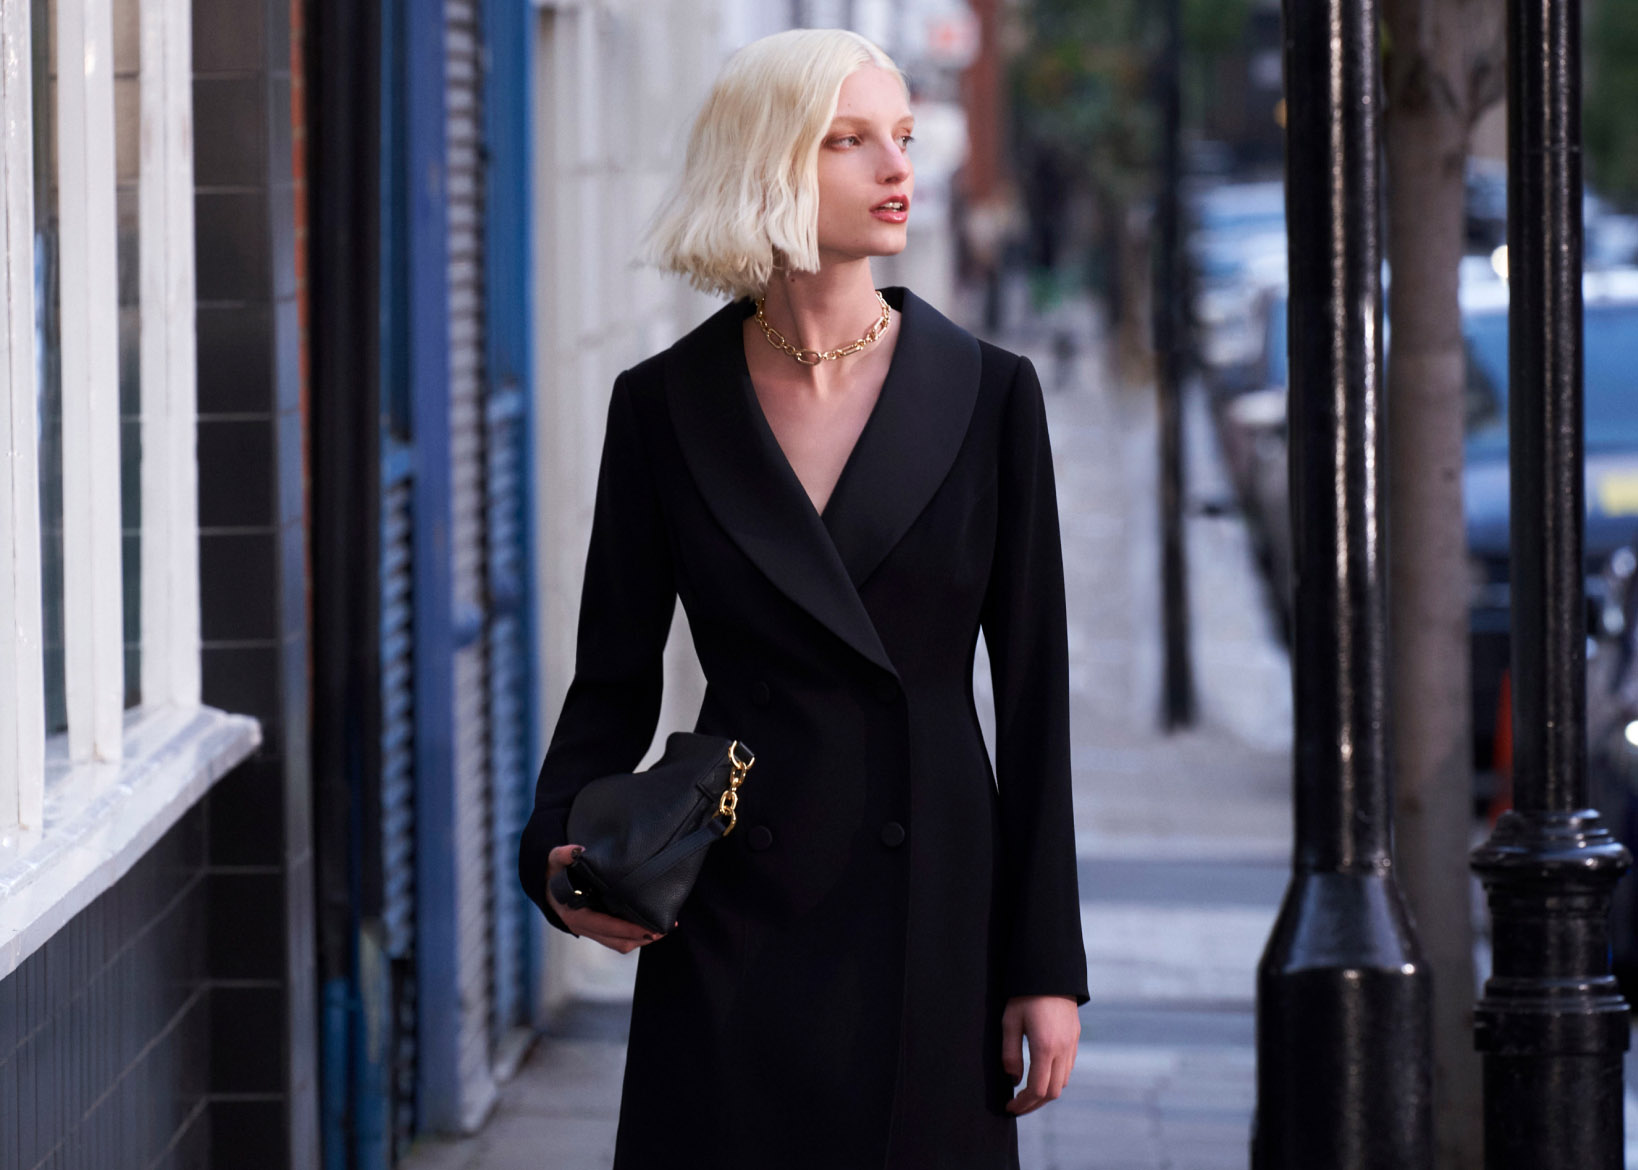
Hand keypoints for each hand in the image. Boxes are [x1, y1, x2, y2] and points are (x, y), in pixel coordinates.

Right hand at [545, 844, 662, 953]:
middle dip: (641, 937)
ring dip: (641, 939)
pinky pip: (617, 939)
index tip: (649, 927)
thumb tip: (578, 850)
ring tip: (662, 928)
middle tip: (665, 928)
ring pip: (619, 943)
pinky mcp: (597, 929)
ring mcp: (590, 931)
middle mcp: (583, 927)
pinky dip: (634, 935)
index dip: (628, 929)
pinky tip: (649, 925)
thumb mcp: (554, 860)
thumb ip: (563, 854)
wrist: (545, 884)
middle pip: (617, 941)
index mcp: (574, 915)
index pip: (605, 927)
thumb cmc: (553, 872)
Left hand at [1001, 995, 1080, 1114]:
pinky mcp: (1074, 1039)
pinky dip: (1054, 1080)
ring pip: (1063, 1082)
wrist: (1050, 972)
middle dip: (1034, 1104)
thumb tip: (1014, 1080)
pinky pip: (1067, 1069)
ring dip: (1045, 1093)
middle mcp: (1062, 1050)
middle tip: (1017, 1107)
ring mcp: (1071, 1045)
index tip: (1009, 1107)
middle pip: (1053, 1092)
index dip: (1023, 1104)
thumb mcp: (1010, 1022)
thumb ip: (1010, 1054)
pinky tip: (1040, 1076)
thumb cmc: (1025, 995)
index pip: (1037, 1089)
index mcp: (1045, 1047)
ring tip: (1027, 1095)